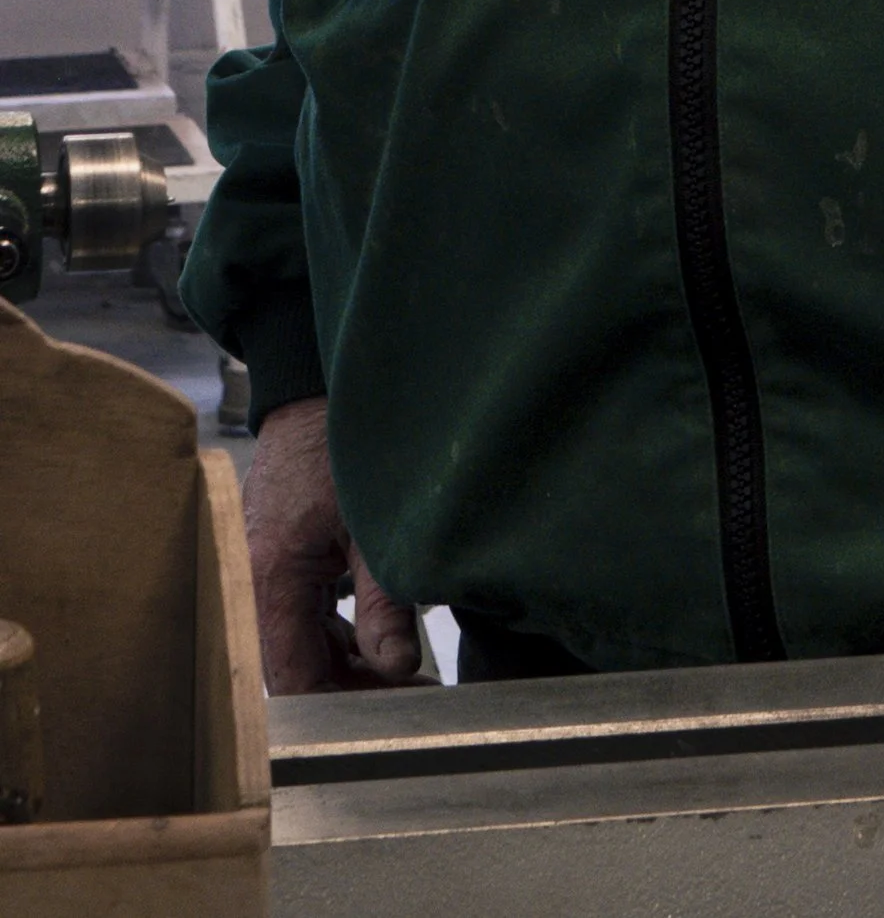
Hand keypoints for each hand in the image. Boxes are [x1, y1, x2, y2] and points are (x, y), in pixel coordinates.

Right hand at [240, 395, 422, 693]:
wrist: (312, 391)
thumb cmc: (337, 446)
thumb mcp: (370, 526)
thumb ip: (383, 601)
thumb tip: (397, 668)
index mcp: (270, 580)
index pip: (293, 677)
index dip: (338, 706)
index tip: (387, 715)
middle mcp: (255, 585)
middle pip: (295, 667)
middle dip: (347, 690)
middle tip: (405, 700)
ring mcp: (264, 574)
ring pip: (300, 644)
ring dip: (345, 664)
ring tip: (399, 676)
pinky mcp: (281, 562)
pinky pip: (303, 618)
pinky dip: (337, 635)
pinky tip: (376, 641)